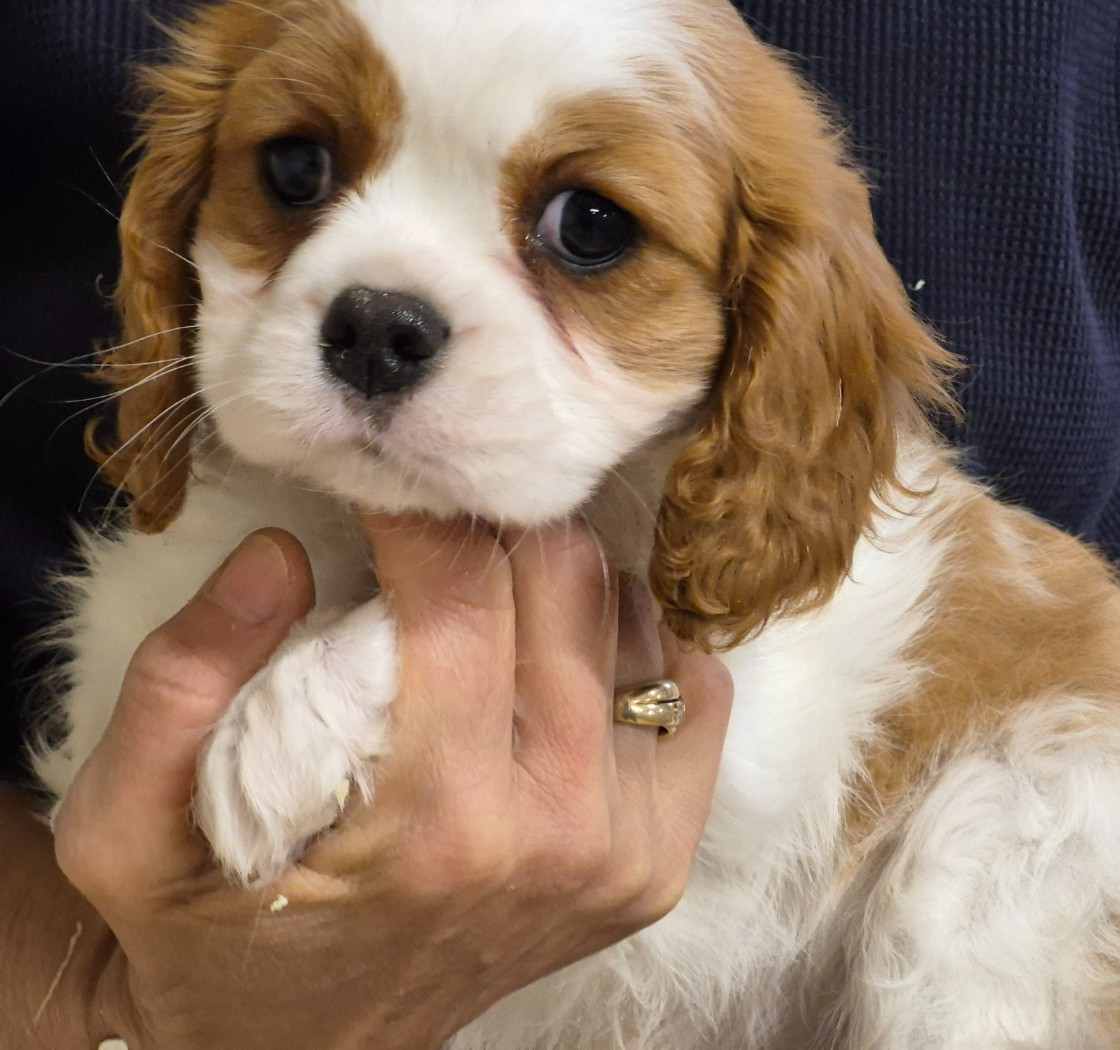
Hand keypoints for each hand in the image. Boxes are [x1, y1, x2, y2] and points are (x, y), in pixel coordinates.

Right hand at [41, 517, 730, 1047]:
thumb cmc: (213, 927)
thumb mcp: (126, 827)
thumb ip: (180, 683)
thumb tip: (279, 549)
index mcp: (433, 824)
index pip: (461, 598)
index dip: (419, 512)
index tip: (385, 483)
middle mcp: (555, 834)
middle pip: (565, 588)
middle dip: (495, 526)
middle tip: (440, 520)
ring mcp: (626, 850)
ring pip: (634, 623)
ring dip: (565, 580)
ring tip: (495, 586)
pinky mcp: (662, 858)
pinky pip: (697, 693)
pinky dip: (643, 644)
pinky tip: (571, 646)